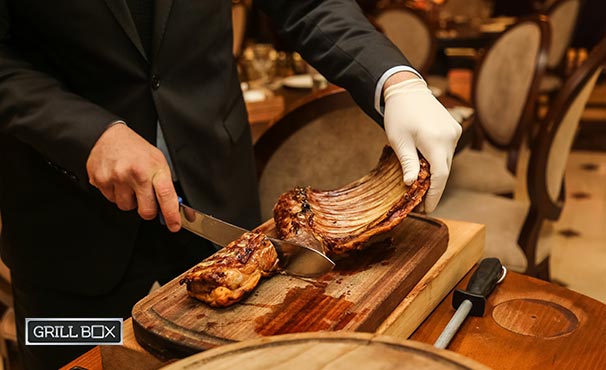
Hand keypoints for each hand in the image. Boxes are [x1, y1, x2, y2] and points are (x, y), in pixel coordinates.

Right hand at [86, 123, 180, 230]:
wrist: (109, 135)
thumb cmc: (136, 150)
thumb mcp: (158, 162)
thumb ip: (166, 186)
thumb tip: (178, 210)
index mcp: (155, 167)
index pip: (166, 196)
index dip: (171, 214)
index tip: (174, 225)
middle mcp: (136, 173)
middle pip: (146, 210)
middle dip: (148, 210)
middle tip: (146, 198)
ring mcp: (117, 177)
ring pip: (127, 207)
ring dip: (129, 200)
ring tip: (129, 183)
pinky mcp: (101, 180)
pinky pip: (111, 200)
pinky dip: (116, 194)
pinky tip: (117, 180)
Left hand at [383, 74, 461, 212]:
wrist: (407, 89)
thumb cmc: (399, 114)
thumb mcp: (398, 141)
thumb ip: (407, 163)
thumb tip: (411, 185)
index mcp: (434, 141)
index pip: (440, 177)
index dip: (434, 195)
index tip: (426, 209)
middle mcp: (450, 137)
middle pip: (444, 170)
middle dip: (433, 187)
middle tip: (419, 203)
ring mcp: (455, 131)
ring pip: (446, 161)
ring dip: (435, 173)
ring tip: (420, 185)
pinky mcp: (455, 128)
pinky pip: (447, 151)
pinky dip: (438, 160)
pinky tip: (425, 166)